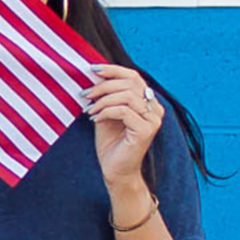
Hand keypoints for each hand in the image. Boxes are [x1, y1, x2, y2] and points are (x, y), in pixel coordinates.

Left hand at [84, 63, 164, 187]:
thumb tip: (94, 75)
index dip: (113, 70)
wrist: (115, 170)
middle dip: (103, 86)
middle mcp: (155, 109)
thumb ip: (105, 96)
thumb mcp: (106, 113)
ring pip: (126, 96)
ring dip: (102, 100)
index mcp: (148, 102)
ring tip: (89, 109)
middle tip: (85, 95)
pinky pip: (123, 111)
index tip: (92, 69)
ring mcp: (153, 120)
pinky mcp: (146, 131)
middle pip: (130, 84)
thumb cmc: (110, 142)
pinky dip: (106, 112)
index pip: (134, 77)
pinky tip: (95, 119)